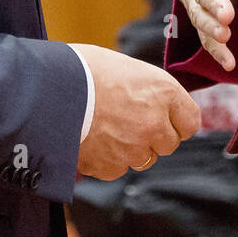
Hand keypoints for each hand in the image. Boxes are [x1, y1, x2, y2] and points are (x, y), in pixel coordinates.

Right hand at [73, 44, 200, 180]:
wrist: (47, 90)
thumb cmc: (82, 68)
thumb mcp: (125, 68)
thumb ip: (147, 89)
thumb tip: (154, 102)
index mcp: (163, 91)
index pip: (191, 121)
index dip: (177, 120)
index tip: (165, 117)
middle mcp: (155, 123)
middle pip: (169, 143)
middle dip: (153, 136)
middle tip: (129, 120)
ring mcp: (134, 149)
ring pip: (144, 159)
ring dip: (131, 149)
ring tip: (106, 128)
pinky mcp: (111, 167)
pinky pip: (117, 168)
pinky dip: (107, 159)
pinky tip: (92, 139)